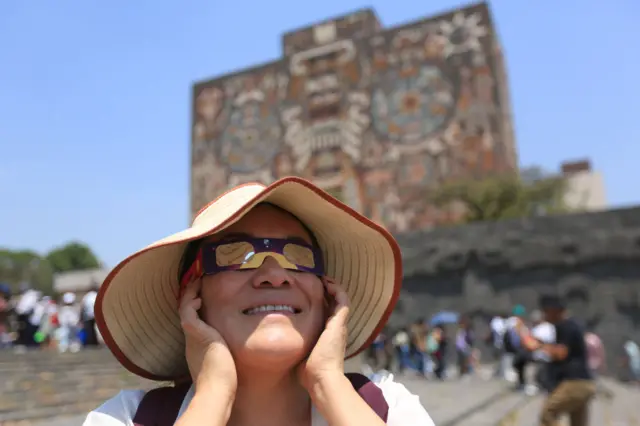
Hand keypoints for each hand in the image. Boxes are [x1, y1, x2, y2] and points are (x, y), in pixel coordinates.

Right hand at [179, 278, 236, 396]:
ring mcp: (191, 336)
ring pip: (185, 309)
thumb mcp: (225, 362)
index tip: (202, 299)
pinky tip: (200, 297)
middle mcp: (191, 340)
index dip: (197, 310)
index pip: (195, 323)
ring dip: (190, 295)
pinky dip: (191, 301)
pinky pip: (187, 310)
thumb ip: (227, 353)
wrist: (217, 389)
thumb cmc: (225, 381)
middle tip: (197, 285)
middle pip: (188, 313)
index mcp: (198, 346)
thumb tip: (239, 352)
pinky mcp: (195, 332)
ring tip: (197, 283)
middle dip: (192, 298)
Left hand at [297, 277, 349, 389]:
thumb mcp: (301, 354)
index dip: (321, 304)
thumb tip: (284, 346)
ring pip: (340, 300)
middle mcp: (336, 329)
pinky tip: (327, 283)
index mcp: (327, 336)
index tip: (310, 294)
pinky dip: (337, 290)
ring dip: (333, 288)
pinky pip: (342, 300)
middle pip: (334, 305)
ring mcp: (339, 325)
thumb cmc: (309, 372)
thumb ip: (296, 346)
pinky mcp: (339, 322)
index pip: (326, 315)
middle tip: (317, 283)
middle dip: (327, 293)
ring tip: (323, 280)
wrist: (322, 377)